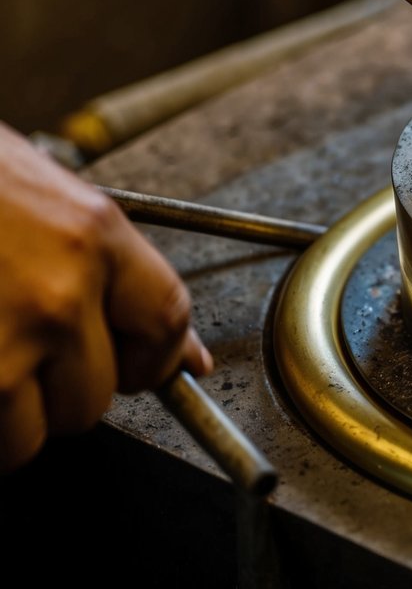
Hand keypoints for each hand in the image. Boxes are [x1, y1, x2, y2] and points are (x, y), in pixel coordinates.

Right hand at [0, 122, 211, 470]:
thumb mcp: (40, 191)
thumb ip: (107, 265)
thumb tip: (180, 349)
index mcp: (92, 235)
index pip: (166, 321)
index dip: (157, 359)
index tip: (141, 368)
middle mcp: (57, 292)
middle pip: (95, 395)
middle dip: (62, 391)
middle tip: (29, 357)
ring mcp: (1, 342)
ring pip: (31, 434)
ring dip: (9, 417)